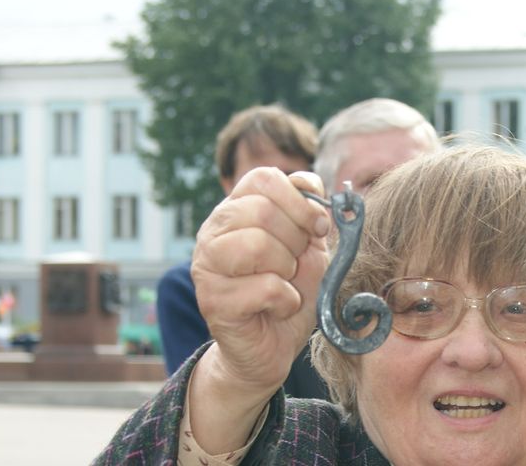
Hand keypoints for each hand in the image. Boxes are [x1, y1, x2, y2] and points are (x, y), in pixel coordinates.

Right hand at [191, 167, 330, 394]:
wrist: (275, 346)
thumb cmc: (291, 291)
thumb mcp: (309, 246)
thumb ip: (310, 212)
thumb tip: (312, 186)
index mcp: (236, 209)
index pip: (262, 177)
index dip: (299, 199)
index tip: (318, 226)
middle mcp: (213, 231)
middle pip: (262, 209)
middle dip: (295, 239)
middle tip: (295, 264)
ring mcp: (206, 265)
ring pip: (257, 244)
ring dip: (286, 268)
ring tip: (283, 283)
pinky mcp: (212, 300)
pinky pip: (265, 287)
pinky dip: (285, 299)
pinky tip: (278, 307)